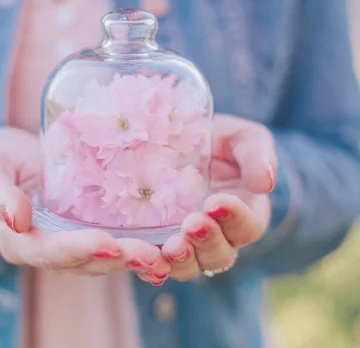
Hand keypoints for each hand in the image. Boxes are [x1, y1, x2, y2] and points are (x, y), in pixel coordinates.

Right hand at [0, 127, 171, 282]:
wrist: (2, 159)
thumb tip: (14, 219)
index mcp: (18, 240)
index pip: (48, 252)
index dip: (78, 249)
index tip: (108, 244)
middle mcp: (45, 248)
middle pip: (82, 261)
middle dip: (118, 259)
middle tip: (151, 256)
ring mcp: (67, 240)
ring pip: (101, 258)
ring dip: (132, 259)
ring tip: (164, 257)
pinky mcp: (84, 227)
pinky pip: (110, 243)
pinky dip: (135, 247)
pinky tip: (163, 247)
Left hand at [161, 114, 275, 279]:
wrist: (174, 141)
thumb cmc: (217, 141)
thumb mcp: (240, 138)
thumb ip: (255, 155)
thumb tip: (265, 183)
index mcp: (243, 214)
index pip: (247, 227)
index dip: (235, 218)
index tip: (216, 201)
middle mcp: (217, 237)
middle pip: (218, 254)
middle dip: (207, 240)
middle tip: (192, 223)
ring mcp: (186, 245)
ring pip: (188, 266)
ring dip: (181, 259)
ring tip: (171, 246)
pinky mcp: (155, 245)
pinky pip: (154, 266)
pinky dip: (148, 266)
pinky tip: (139, 257)